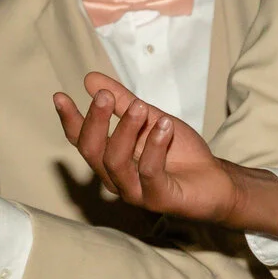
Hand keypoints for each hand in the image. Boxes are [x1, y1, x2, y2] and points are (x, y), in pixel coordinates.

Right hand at [52, 74, 277, 235]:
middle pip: (91, 150)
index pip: (81, 139)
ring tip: (142, 108)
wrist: (216, 180)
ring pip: (115, 161)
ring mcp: (135, 191)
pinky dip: (154, 145)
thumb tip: (90, 79)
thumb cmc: (180, 152)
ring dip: (125, 130)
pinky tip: (164, 126)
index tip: (60, 96)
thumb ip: (122, 102)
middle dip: (94, 121)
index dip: (70, 119)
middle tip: (104, 97)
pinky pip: (149, 172)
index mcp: (109, 158)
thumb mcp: (150, 119)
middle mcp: (115, 177)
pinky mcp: (159, 199)